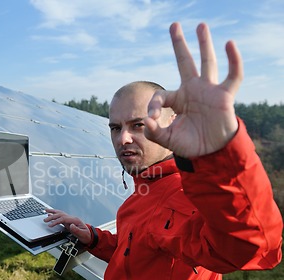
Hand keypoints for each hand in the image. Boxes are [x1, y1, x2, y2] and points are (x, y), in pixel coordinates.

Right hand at [44, 208, 90, 244]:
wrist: (89, 236)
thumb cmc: (86, 236)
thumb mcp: (83, 234)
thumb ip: (77, 230)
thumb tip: (71, 225)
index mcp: (75, 220)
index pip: (64, 218)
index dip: (56, 221)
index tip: (51, 225)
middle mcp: (72, 218)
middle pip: (61, 215)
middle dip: (52, 217)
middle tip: (45, 220)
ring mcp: (70, 219)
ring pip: (60, 213)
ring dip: (53, 212)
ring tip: (46, 210)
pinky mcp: (68, 222)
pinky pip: (60, 216)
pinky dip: (55, 214)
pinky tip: (50, 214)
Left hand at [144, 22, 242, 157]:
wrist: (212, 154)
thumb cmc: (190, 144)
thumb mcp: (167, 140)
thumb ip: (154, 132)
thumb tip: (146, 121)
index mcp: (178, 100)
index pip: (161, 95)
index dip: (153, 105)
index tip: (152, 118)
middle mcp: (193, 90)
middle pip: (185, 62)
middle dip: (179, 44)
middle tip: (174, 25)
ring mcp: (209, 91)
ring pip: (208, 62)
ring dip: (204, 44)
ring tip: (201, 25)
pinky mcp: (224, 96)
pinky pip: (233, 75)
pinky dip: (233, 60)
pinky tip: (229, 44)